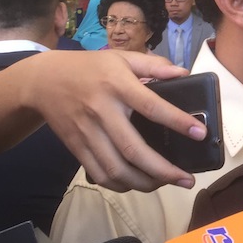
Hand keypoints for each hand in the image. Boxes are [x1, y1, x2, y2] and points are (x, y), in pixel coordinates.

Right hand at [16, 50, 206, 191]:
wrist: (42, 81)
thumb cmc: (90, 68)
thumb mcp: (122, 58)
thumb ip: (153, 66)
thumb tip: (184, 73)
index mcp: (118, 86)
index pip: (151, 106)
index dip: (177, 121)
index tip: (200, 134)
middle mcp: (102, 111)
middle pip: (133, 149)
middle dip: (163, 170)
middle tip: (187, 179)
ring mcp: (87, 133)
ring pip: (116, 168)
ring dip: (144, 182)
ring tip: (167, 184)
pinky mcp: (76, 148)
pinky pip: (99, 173)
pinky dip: (120, 184)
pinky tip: (138, 184)